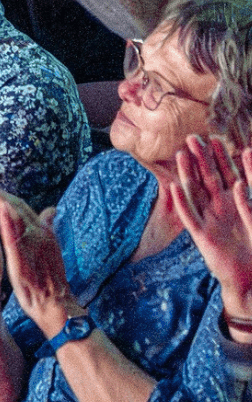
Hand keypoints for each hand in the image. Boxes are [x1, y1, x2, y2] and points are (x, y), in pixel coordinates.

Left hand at [0, 182, 76, 337]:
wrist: (58, 306)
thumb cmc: (51, 279)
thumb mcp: (50, 250)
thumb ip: (47, 227)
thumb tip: (51, 210)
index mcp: (43, 231)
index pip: (21, 208)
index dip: (5, 196)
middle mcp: (40, 234)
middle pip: (16, 208)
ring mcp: (34, 246)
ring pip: (16, 218)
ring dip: (0, 202)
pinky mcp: (25, 259)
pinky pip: (16, 238)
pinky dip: (9, 223)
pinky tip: (0, 210)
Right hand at [171, 136, 251, 323]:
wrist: (251, 280)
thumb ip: (248, 206)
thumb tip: (239, 183)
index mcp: (236, 203)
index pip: (228, 175)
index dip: (223, 158)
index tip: (217, 139)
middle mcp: (220, 207)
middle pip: (209, 178)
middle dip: (203, 158)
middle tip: (193, 137)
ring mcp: (210, 220)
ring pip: (196, 192)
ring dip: (188, 174)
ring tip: (181, 155)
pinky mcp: (202, 236)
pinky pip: (190, 217)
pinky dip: (182, 202)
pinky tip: (174, 188)